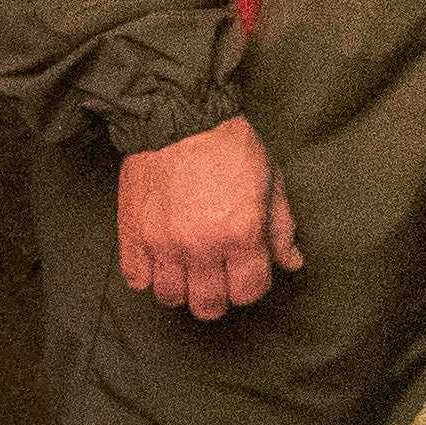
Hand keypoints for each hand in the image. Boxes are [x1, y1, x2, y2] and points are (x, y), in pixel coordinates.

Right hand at [117, 115, 301, 322]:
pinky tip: (161, 261)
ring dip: (182, 290)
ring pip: (170, 298)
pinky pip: (137, 280)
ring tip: (189, 271)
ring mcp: (162, 244)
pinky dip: (149, 277)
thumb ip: (281, 228)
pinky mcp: (133, 236)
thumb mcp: (271, 181)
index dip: (252, 286)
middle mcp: (201, 246)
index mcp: (241, 233)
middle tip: (219, 279)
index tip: (248, 273)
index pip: (249, 291)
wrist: (179, 119)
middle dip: (219, 297)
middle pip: (208, 305)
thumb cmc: (230, 147)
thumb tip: (292, 262)